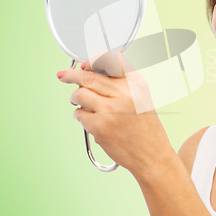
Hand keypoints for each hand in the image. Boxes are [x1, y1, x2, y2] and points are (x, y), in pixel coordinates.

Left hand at [57, 51, 174, 177]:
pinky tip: (90, 120)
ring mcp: (110, 110)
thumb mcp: (141, 98)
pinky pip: (79, 114)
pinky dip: (80, 116)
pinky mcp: (99, 126)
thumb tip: (90, 72)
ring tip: (81, 103)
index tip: (84, 64)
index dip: (93, 59)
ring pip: (79, 94)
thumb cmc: (146, 128)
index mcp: (136, 84)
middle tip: (63, 76)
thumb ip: (120, 83)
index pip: (111, 60)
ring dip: (76, 98)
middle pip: (88, 76)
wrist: (152, 155)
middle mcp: (124, 93)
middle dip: (71, 75)